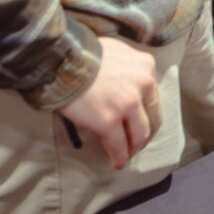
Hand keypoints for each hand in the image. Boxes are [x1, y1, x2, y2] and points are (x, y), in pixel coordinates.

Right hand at [58, 37, 159, 171]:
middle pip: (150, 115)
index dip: (145, 109)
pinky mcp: (109, 121)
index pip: (151, 94)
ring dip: (135, 146)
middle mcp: (143, 84)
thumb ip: (127, 65)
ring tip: (128, 153)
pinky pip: (119, 145)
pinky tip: (118, 162)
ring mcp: (128, 104)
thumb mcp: (116, 50)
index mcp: (146, 66)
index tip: (139, 117)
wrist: (62, 59)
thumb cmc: (83, 53)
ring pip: (139, 133)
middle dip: (144, 130)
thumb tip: (124, 77)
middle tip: (137, 140)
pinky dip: (120, 157)